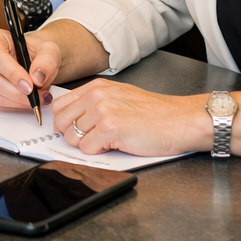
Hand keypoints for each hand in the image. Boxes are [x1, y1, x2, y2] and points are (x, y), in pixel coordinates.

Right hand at [0, 26, 60, 111]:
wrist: (34, 59)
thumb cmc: (36, 51)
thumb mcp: (48, 49)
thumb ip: (46, 60)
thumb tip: (37, 78)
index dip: (13, 74)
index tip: (30, 85)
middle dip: (19, 93)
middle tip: (39, 96)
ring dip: (18, 102)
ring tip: (38, 98)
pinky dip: (14, 105)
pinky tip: (27, 100)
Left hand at [50, 80, 210, 157]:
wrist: (180, 120)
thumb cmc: (154, 113)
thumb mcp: (119, 97)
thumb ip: (94, 103)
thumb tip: (70, 117)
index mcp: (96, 87)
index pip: (60, 105)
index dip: (64, 121)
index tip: (73, 129)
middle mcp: (96, 96)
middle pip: (61, 122)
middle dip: (73, 135)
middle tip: (94, 138)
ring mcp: (102, 112)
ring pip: (72, 138)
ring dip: (88, 145)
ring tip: (110, 140)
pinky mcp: (110, 129)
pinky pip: (87, 149)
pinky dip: (99, 152)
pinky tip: (117, 145)